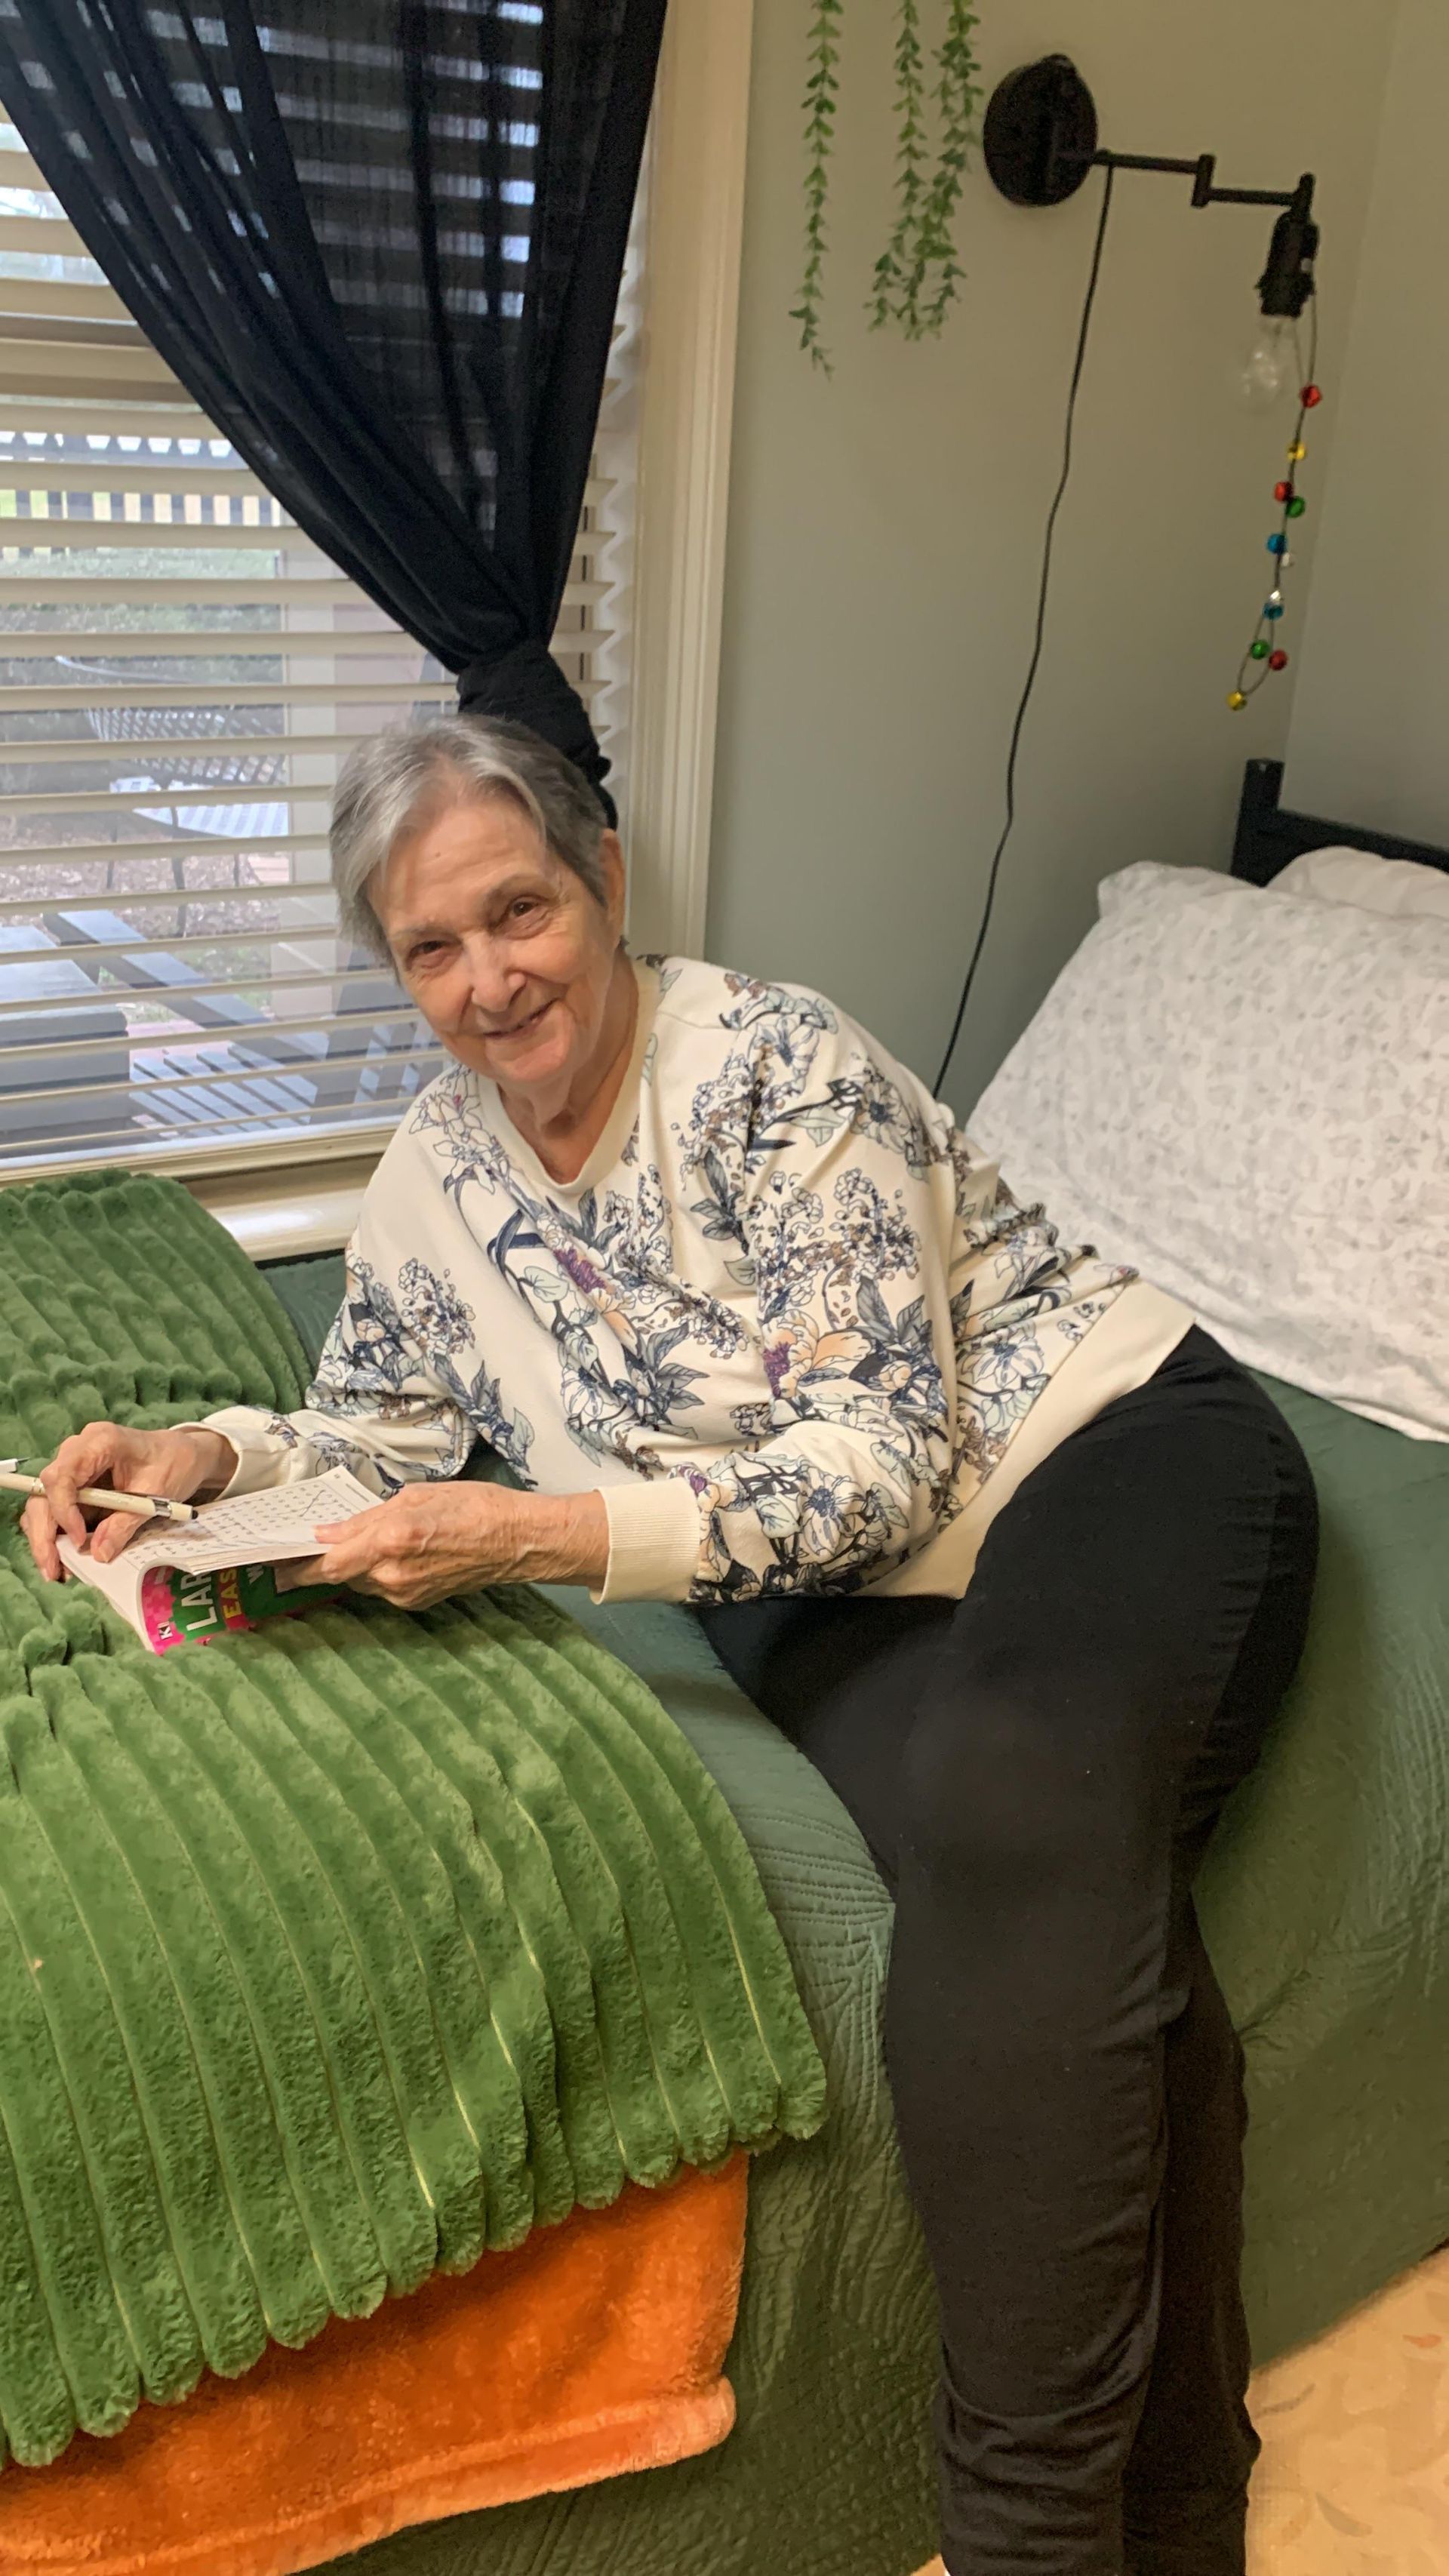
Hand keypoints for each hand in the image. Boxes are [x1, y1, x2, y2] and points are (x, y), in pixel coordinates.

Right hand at [22, 1422, 236, 1581]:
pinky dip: (56, 1535)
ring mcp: (73, 1467)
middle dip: (43, 1533)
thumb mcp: (157, 1494)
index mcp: (100, 1442)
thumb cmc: (173, 1463)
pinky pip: (55, 1509)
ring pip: (43, 1503)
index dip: (63, 1510)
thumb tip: (99, 1553)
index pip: (61, 1475)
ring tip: (56, 1571)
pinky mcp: (75, 1484)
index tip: (79, 1540)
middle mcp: (78, 1451)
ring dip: (45, 1538)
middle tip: (52, 1569)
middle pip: (43, 1492)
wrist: (182, 1453)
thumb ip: (125, 1522)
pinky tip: (64, 1559)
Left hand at [296, 1480, 608, 1608]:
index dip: (296, 1564)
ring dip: (348, 1566)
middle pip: (338, 1575)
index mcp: (391, 1540)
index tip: (273, 1562)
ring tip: (343, 1547)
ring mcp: (405, 1593)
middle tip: (291, 1558)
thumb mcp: (415, 1496)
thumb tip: (330, 1533)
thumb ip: (368, 1517)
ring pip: (360, 1581)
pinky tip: (383, 1554)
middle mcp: (393, 1574)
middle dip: (315, 1566)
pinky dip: (374, 1572)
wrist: (517, 1541)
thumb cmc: (473, 1506)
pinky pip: (382, 1587)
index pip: (328, 1561)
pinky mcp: (417, 1602)